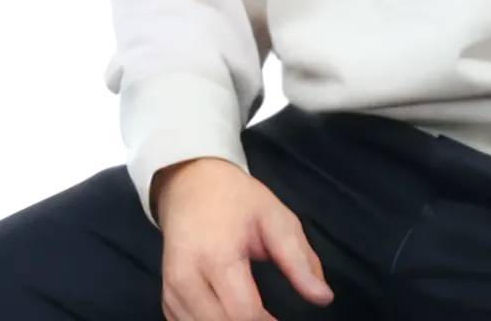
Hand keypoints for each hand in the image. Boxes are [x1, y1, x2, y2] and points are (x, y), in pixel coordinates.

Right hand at [157, 155, 333, 320]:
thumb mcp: (274, 218)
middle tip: (271, 320)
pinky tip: (231, 316)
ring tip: (256, 317)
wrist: (190, 183)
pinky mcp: (167, 299)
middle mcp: (186, 279)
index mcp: (216, 256)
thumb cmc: (237, 200)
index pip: (244, 313)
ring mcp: (172, 292)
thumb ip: (299, 260)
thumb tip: (323, 298)